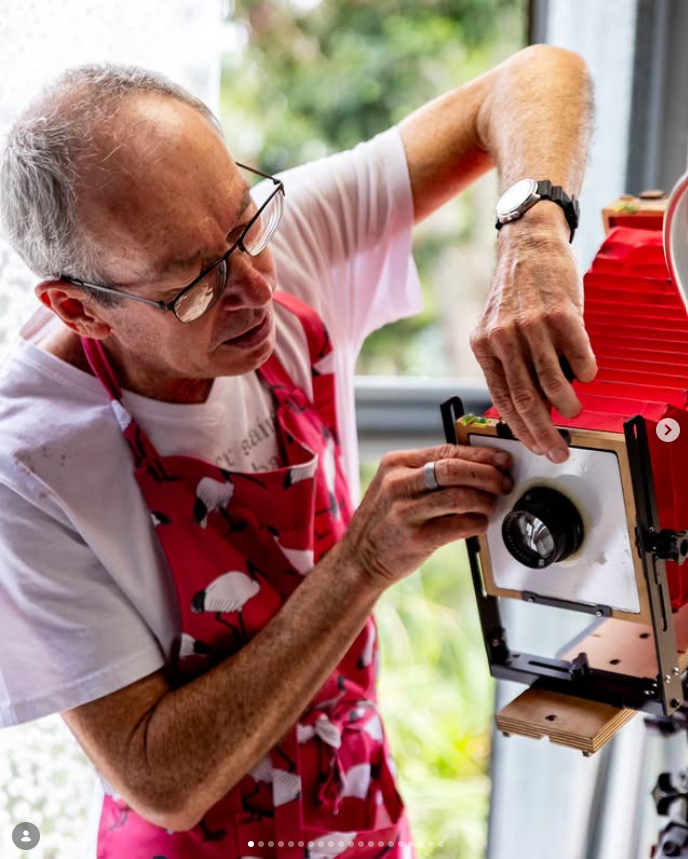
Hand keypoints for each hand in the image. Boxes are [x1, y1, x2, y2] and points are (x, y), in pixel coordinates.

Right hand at [339, 444, 512, 589]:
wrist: (359, 559)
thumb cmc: (384, 522)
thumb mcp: (395, 486)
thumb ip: (427, 474)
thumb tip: (477, 468)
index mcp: (395, 463)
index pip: (446, 451)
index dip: (480, 454)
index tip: (502, 459)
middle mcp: (397, 483)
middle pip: (454, 469)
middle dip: (488, 475)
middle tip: (503, 483)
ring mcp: (405, 511)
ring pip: (460, 496)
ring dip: (485, 500)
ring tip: (492, 505)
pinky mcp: (415, 538)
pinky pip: (459, 525)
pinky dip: (477, 523)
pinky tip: (479, 523)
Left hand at [470, 215, 596, 462]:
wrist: (529, 244)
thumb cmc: (515, 292)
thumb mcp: (496, 329)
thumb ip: (507, 363)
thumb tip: (530, 406)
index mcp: (483, 346)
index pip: (502, 400)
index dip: (521, 429)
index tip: (536, 446)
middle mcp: (503, 338)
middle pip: (526, 399)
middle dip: (543, 431)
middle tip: (558, 448)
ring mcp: (530, 325)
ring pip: (551, 382)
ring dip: (566, 405)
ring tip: (573, 412)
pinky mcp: (559, 313)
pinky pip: (577, 355)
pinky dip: (585, 371)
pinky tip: (586, 376)